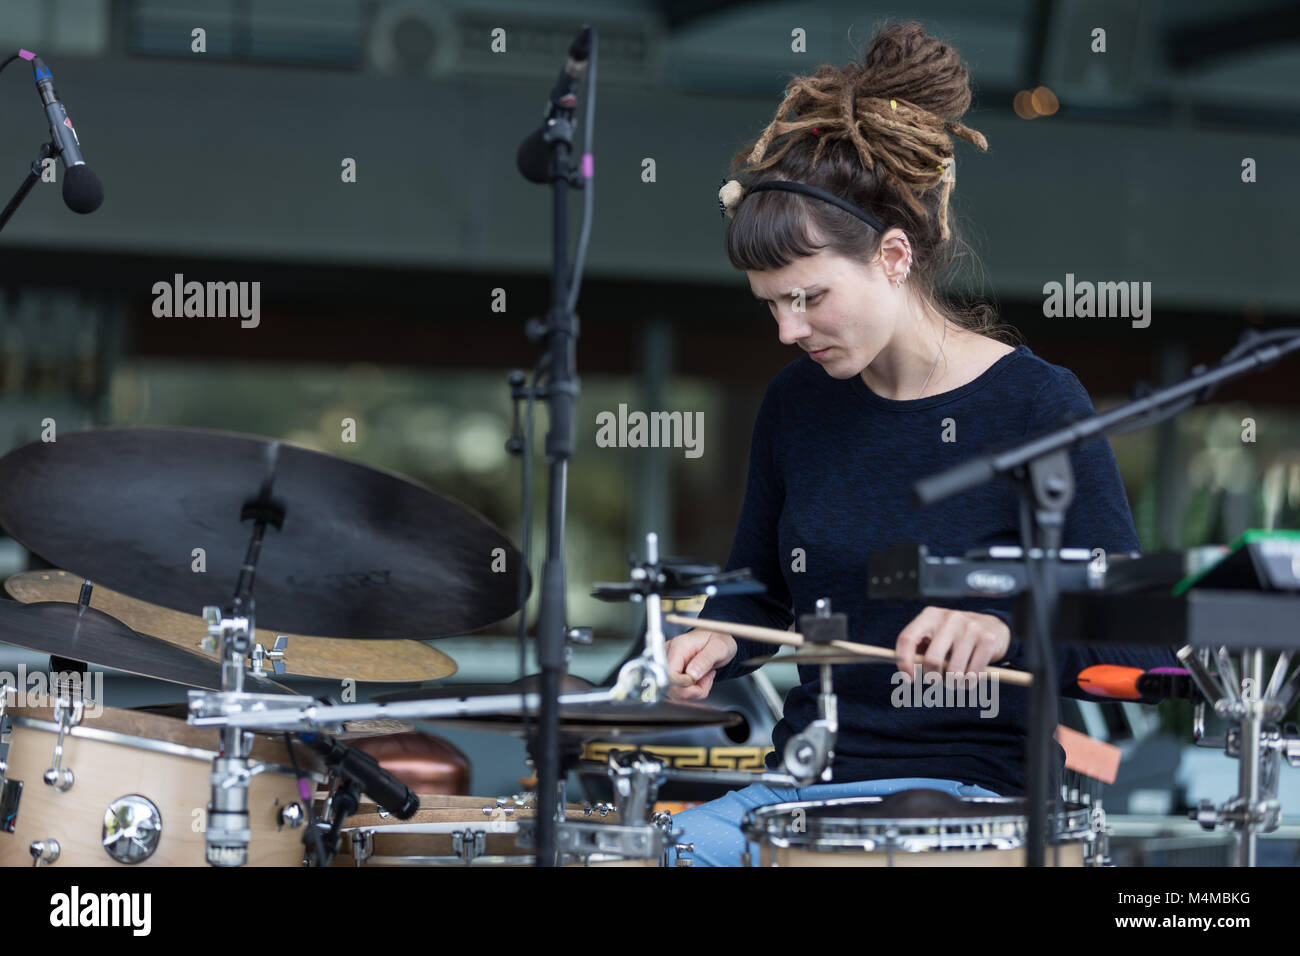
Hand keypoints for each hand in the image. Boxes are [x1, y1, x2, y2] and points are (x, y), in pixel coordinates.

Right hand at [665, 628, 737, 700]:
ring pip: (674, 692)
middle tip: (707, 679)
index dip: (683, 686)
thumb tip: (691, 675)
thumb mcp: (719, 647)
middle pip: (670, 686)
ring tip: (705, 677)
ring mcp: (667, 665)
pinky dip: (691, 692)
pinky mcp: (669, 674)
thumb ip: (706, 660)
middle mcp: (668, 655)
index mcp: (679, 646)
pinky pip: (678, 692)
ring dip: (694, 692)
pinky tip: (699, 680)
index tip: (700, 687)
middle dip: (692, 691)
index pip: (670, 674)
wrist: (716, 640)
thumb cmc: (718, 641)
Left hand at [894, 607, 1009, 680]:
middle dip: (932, 678)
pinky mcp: (987, 639)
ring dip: (953, 684)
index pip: (907, 639)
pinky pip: (973, 674)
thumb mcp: (936, 635)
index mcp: (930, 616)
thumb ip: (920, 649)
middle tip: (936, 681)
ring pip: (954, 672)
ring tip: (955, 680)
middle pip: (932, 660)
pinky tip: (969, 677)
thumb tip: (906, 672)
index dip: (903, 662)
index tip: (909, 679)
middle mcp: (949, 618)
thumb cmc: (955, 637)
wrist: (993, 626)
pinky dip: (969, 683)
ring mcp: (970, 627)